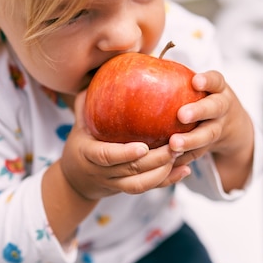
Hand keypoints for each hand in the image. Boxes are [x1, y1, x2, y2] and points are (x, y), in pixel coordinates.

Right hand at [59, 92, 189, 200]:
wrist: (75, 180)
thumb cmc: (80, 142)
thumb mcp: (79, 122)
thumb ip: (87, 101)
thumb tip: (101, 72)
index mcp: (88, 154)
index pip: (106, 156)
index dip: (125, 153)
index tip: (143, 147)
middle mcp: (103, 172)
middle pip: (132, 171)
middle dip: (156, 160)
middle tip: (176, 144)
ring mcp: (116, 183)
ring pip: (142, 184)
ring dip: (165, 172)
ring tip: (183, 154)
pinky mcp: (128, 189)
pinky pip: (149, 188)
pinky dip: (168, 180)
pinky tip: (186, 169)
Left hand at [169, 70, 254, 190]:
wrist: (231, 125)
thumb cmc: (201, 97)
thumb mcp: (198, 85)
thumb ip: (175, 76)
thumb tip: (131, 62)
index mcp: (217, 89)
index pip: (216, 80)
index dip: (207, 80)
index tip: (195, 81)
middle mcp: (222, 107)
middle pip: (214, 108)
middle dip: (199, 111)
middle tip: (181, 115)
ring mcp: (219, 127)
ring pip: (208, 134)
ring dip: (191, 141)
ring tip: (173, 145)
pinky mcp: (211, 146)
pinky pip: (199, 153)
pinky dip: (185, 158)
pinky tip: (169, 162)